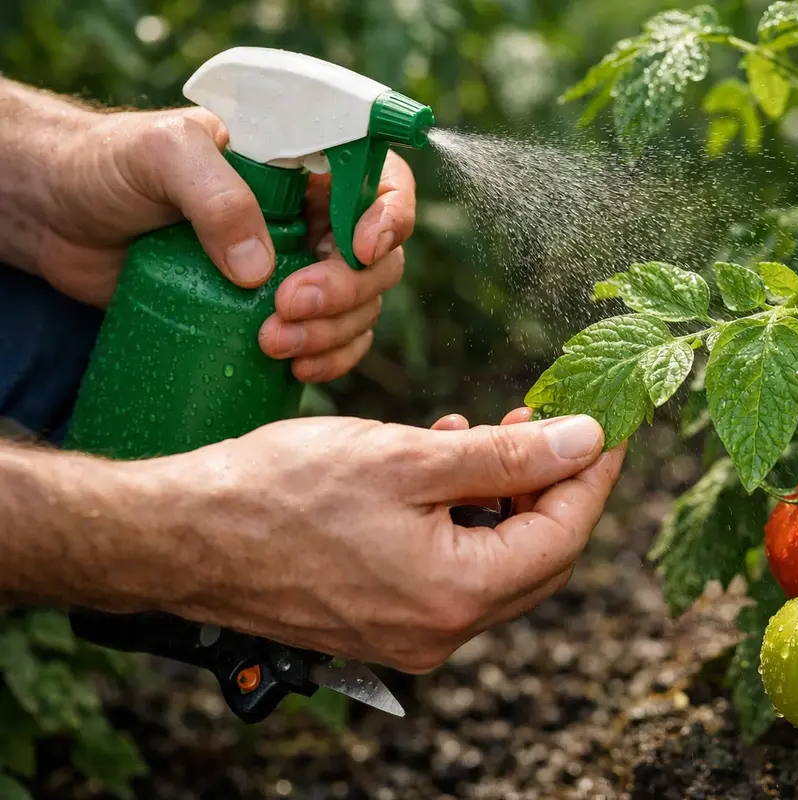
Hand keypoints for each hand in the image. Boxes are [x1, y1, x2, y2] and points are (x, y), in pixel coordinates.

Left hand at [43, 107, 412, 381]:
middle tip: (288, 307)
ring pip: (359, 308)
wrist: (59, 217)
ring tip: (276, 345)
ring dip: (334, 333)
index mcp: (303, 165)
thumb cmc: (109, 165)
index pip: (380, 183)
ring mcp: (296, 268)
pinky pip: (330, 341)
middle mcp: (312, 217)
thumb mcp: (161, 155)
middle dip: (346, 291)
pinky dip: (328, 359)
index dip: (390, 218)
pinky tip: (296, 369)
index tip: (360, 250)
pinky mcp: (273, 313)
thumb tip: (262, 271)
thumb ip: (217, 196)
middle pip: (377, 260)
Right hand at [128, 413, 624, 671]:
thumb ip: (507, 457)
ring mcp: (412, 634)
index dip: (594, 475)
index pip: (564, 535)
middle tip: (553, 424)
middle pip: (539, 555)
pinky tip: (447, 465)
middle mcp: (443, 632)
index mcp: (458, 595)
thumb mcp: (408, 458)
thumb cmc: (282, 491)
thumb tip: (585, 442)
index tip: (608, 424)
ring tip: (496, 432)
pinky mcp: (384, 621)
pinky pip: (452, 570)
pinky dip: (464, 517)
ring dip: (507, 496)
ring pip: (496, 561)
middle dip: (555, 486)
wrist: (182, 534)